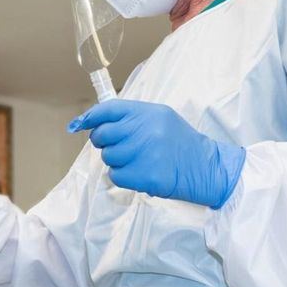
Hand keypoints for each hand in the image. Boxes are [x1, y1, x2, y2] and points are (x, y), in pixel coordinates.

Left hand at [68, 100, 245, 207]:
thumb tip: (93, 122)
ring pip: (108, 157)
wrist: (205, 167)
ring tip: (135, 160)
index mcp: (148, 112)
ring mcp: (145, 153)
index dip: (91, 117)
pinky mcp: (145, 176)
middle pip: (103, 134)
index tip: (80, 124)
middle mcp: (145, 130)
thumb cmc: (179, 143)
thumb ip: (130, 118)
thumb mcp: (160, 119)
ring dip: (116, 161)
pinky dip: (123, 177)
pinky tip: (139, 172)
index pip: (109, 109)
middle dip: (104, 142)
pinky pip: (116, 176)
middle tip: (117, 146)